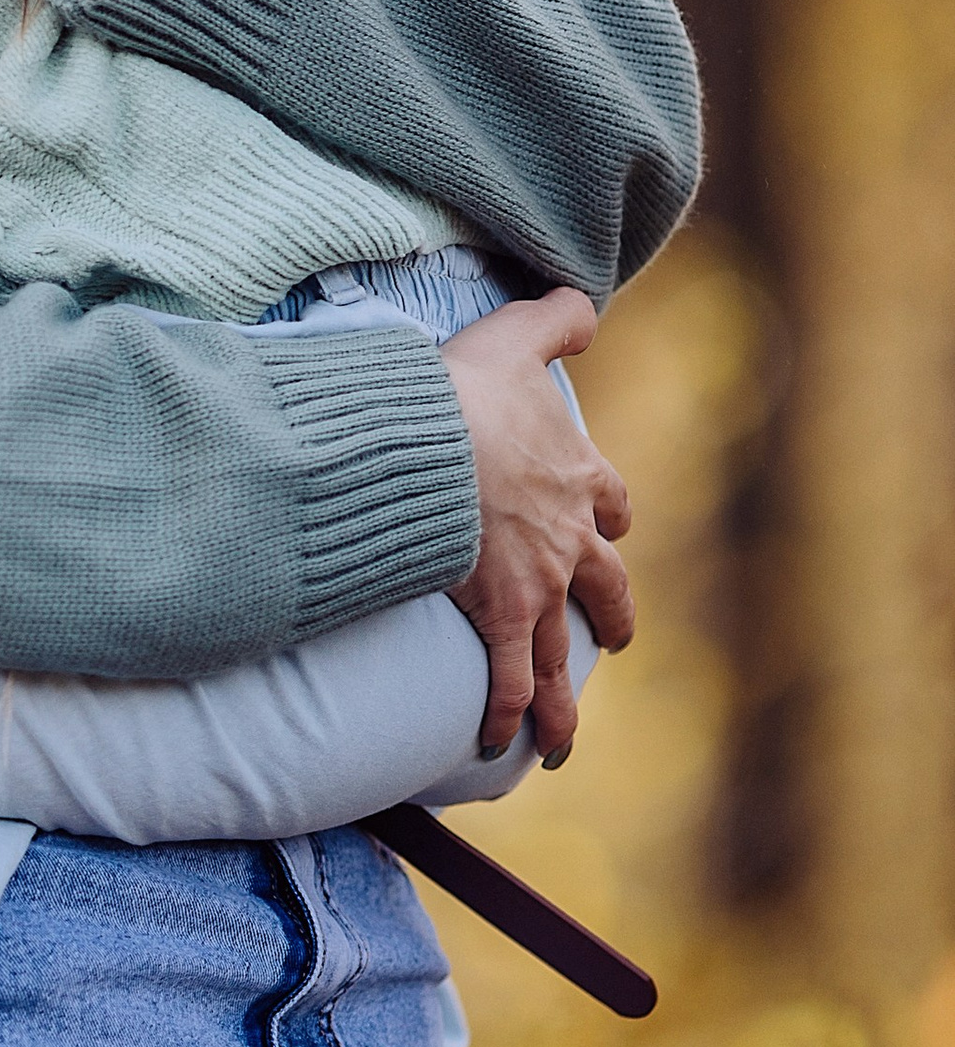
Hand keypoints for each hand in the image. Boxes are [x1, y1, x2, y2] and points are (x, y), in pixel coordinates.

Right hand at [439, 289, 633, 758]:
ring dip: (562, 700)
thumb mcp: (516, 334)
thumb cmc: (468, 390)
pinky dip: (505, 713)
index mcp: (580, 478)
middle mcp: (570, 541)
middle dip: (610, 616)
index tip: (607, 529)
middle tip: (614, 639)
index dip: (609, 519)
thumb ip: (554, 318)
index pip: (611, 507)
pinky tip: (496, 745)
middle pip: (604, 589)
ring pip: (561, 653)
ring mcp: (538, 585)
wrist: (433, 445)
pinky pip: (509, 679)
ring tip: (562, 739)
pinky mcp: (501, 616)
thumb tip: (583, 302)